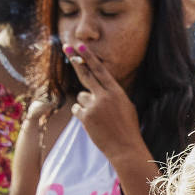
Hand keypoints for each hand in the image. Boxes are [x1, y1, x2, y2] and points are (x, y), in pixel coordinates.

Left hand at [64, 41, 143, 156]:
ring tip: (98, 117)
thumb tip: (95, 87)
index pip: (100, 70)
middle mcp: (104, 96)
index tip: (80, 46)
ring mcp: (94, 106)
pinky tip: (92, 123)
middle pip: (85, 74)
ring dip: (85, 104)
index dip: (89, 57)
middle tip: (66, 46)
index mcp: (116, 92)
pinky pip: (76, 109)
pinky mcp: (85, 117)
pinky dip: (81, 114)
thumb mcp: (125, 106)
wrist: (125, 148)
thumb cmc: (127, 127)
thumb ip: (111, 94)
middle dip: (75, 59)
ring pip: (81, 96)